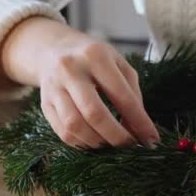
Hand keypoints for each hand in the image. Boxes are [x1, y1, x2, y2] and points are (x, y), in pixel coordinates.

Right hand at [0, 17, 158, 148]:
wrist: (53, 49)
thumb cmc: (94, 59)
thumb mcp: (118, 64)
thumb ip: (132, 93)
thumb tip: (141, 129)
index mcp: (96, 56)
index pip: (122, 95)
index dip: (139, 122)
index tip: (151, 139)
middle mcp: (71, 69)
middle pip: (94, 113)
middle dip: (116, 136)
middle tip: (130, 145)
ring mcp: (54, 87)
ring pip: (74, 126)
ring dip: (97, 142)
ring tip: (112, 144)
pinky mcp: (44, 103)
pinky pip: (62, 132)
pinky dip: (82, 143)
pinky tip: (95, 142)